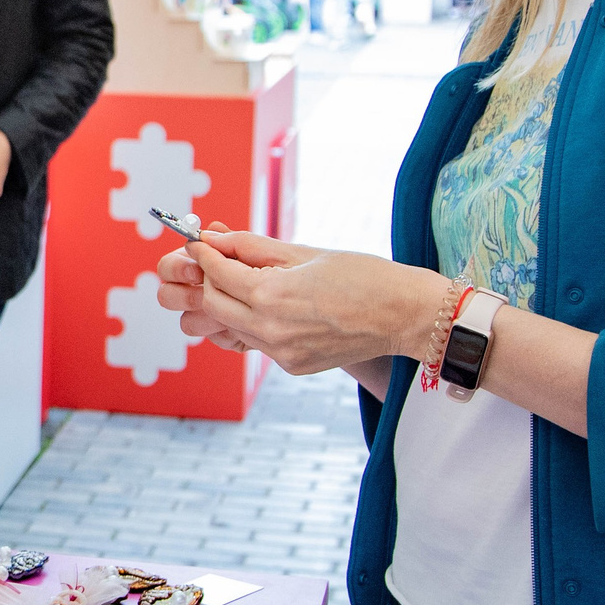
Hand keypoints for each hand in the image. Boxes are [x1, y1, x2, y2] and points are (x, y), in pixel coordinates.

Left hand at [153, 229, 448, 376]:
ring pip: (232, 327)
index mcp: (273, 295)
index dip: (205, 256)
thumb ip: (253, 247)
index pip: (217, 275)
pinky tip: (275, 307)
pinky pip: (257, 343)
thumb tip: (215, 239)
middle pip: (213, 305)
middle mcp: (271, 329)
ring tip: (247, 283)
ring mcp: (281, 353)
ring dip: (230, 304)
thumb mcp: (305, 252)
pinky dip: (254, 323)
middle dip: (210, 281)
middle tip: (217, 263)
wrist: (405, 315)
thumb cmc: (363, 275)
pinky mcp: (292, 366)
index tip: (199, 243)